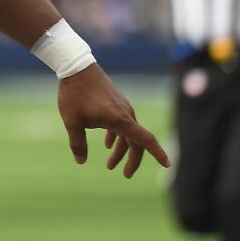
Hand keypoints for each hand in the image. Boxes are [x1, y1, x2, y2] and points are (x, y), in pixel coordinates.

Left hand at [57, 63, 169, 177]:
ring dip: (121, 149)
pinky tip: (107, 143)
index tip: (167, 165)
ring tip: (110, 164)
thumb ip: (77, 143)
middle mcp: (125, 113)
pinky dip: (117, 136)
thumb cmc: (74, 94)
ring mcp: (121, 106)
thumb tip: (80, 160)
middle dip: (132, 160)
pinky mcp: (115, 101)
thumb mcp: (72, 121)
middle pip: (136, 141)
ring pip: (127, 132)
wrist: (76, 66)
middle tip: (124, 174)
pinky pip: (122, 123)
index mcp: (120, 120)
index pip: (145, 140)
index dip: (157, 153)